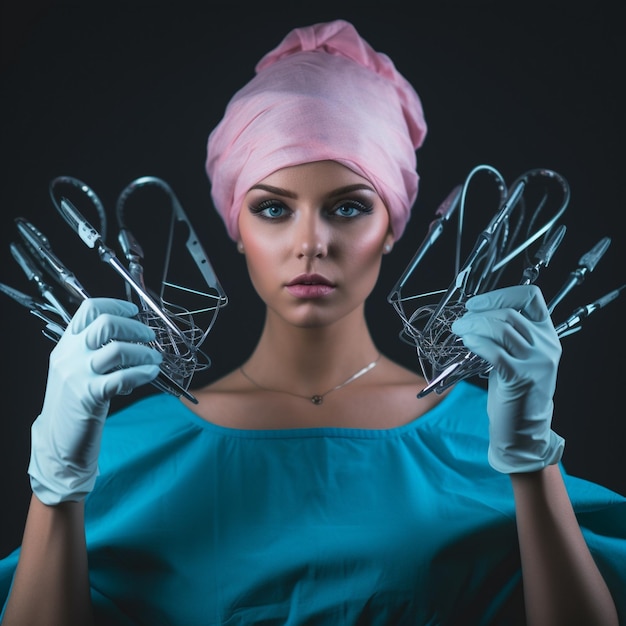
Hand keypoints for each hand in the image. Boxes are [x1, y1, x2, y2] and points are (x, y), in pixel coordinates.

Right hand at [28, 298, 161, 504]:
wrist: (57, 440)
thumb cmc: (73, 403)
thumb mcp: (76, 368)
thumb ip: (94, 350)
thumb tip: (130, 333)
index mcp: (66, 344)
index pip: (89, 309)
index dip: (115, 305)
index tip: (134, 311)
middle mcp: (70, 355)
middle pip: (106, 324)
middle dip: (134, 327)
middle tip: (150, 336)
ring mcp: (78, 375)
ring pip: (117, 350)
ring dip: (144, 352)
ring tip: (156, 359)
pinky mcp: (89, 396)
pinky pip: (123, 377)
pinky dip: (143, 373)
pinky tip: (151, 373)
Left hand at [451, 285, 564, 472]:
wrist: (523, 431)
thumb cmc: (515, 392)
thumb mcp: (517, 357)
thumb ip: (506, 335)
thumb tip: (473, 315)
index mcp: (546, 334)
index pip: (531, 297)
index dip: (501, 295)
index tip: (476, 304)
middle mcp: (546, 345)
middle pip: (509, 314)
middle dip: (478, 314)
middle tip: (460, 322)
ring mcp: (536, 362)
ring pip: (502, 329)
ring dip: (473, 326)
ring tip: (459, 331)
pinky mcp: (522, 378)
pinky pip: (496, 351)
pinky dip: (478, 343)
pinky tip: (468, 343)